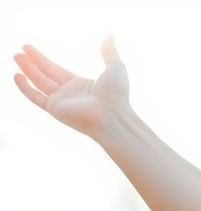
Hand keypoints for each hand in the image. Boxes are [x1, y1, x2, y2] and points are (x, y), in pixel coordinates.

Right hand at [13, 36, 129, 137]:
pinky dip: (25, 87)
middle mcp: (69, 93)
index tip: (29, 49)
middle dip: (32, 63)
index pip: (56, 69)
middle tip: (19, 51)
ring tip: (16, 56)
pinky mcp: (55, 109)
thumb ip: (109, 52)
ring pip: (39, 82)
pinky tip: (16, 76)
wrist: (112, 116)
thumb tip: (111, 35)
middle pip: (45, 74)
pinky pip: (36, 97)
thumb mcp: (115, 67)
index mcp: (80, 85)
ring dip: (27, 70)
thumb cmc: (116, 94)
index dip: (42, 59)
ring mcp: (61, 102)